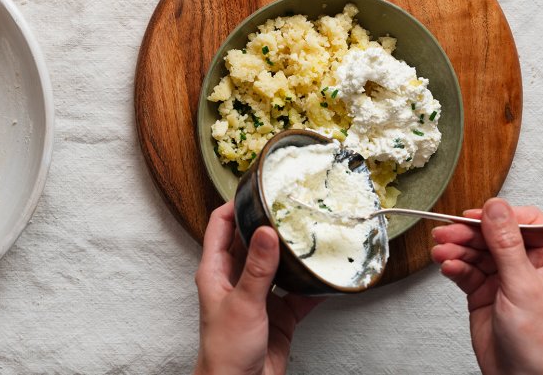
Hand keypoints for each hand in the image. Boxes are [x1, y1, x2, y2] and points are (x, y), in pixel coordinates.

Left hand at [194, 201, 321, 374]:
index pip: (220, 224)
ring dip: (293, 252)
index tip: (257, 189)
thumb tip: (266, 230)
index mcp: (216, 270)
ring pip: (277, 264)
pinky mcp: (278, 314)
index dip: (235, 203)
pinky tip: (326, 275)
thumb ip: (257, 267)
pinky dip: (311, 285)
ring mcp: (258, 295)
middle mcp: (236, 278)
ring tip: (311, 232)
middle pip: (252, 240)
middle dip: (270, 223)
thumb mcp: (243, 304)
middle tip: (291, 206)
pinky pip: (297, 293)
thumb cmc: (225, 353)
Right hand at [431, 198, 542, 374]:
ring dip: (457, 248)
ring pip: (478, 251)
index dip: (505, 216)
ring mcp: (505, 279)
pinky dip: (455, 265)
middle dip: (471, 233)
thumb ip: (507, 244)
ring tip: (441, 250)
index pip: (531, 224)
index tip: (481, 215)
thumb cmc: (539, 344)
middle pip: (497, 235)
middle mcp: (530, 267)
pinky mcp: (484, 292)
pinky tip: (448, 266)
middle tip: (448, 231)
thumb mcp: (523, 287)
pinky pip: (466, 269)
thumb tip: (497, 208)